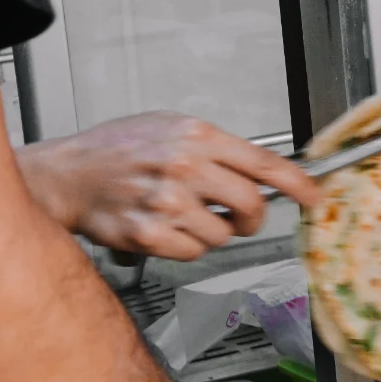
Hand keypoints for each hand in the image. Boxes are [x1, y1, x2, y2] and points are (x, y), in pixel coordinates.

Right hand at [15, 112, 321, 260]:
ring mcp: (168, 200)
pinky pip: (195, 252)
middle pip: (253, 206)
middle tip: (236, 215)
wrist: (66, 175)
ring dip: (209, 231)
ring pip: (224, 234)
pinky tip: (164, 227)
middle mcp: (184, 166)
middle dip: (250, 217)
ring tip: (180, 214)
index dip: (297, 184)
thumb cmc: (116, 152)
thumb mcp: (169, 129)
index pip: (264, 163)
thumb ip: (216, 149)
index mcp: (195, 136)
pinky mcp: (152, 232)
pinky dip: (184, 246)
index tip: (313, 197)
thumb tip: (264, 174)